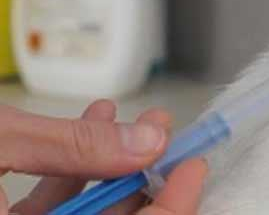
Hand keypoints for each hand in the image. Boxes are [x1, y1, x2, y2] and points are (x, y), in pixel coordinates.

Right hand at [1, 100, 206, 214]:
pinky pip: (49, 208)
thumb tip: (148, 142)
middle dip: (140, 177)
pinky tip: (90, 125)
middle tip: (161, 134)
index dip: (170, 207)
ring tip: (129, 120)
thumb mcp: (1, 141)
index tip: (193, 168)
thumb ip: (75, 145)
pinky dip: (71, 170)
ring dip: (108, 166)